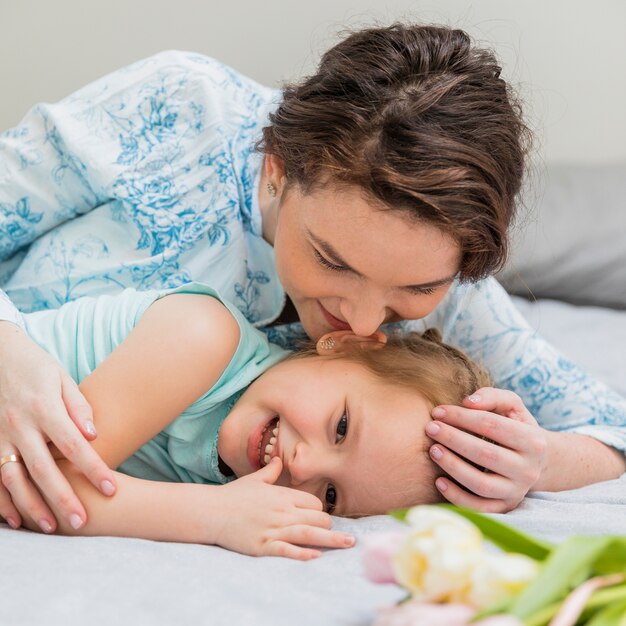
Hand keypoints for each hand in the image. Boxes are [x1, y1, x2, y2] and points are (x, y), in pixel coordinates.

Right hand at [0, 323, 116, 532]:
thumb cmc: (36, 367)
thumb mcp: (61, 378)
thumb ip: (78, 407)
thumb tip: (94, 436)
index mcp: (43, 408)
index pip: (74, 445)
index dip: (93, 468)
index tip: (111, 487)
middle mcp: (20, 425)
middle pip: (44, 469)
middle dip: (64, 498)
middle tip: (82, 521)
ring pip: (14, 479)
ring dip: (32, 506)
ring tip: (51, 527)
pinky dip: (2, 501)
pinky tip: (16, 519)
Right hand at [211, 457, 354, 558]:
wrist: (211, 511)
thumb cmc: (233, 495)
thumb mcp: (254, 480)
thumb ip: (270, 471)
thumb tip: (278, 459)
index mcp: (282, 495)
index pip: (313, 503)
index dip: (319, 511)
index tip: (320, 518)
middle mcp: (281, 511)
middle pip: (316, 518)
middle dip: (329, 527)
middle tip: (343, 536)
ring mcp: (272, 529)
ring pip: (308, 533)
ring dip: (331, 540)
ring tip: (349, 544)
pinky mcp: (262, 546)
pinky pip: (287, 549)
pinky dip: (302, 553)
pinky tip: (316, 555)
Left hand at [424, 387, 547, 512]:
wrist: (537, 462)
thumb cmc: (516, 427)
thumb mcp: (512, 406)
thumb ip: (492, 397)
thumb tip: (468, 402)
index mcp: (532, 441)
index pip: (492, 425)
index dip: (462, 417)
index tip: (438, 411)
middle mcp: (528, 470)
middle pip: (486, 454)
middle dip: (454, 439)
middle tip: (430, 428)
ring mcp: (517, 492)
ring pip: (481, 484)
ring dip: (453, 467)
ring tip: (433, 450)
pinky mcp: (505, 507)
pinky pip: (479, 508)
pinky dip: (457, 497)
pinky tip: (438, 481)